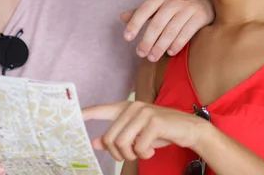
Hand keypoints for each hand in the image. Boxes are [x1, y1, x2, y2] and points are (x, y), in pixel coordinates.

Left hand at [82, 101, 204, 161]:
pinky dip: (144, 154)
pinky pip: (139, 146)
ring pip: (122, 142)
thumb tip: (95, 142)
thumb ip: (117, 136)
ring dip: (131, 155)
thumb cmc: (161, 132)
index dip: (87, 113)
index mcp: (126, 108)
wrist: (189, 128)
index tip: (74, 116)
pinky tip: (152, 150)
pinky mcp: (154, 121)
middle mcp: (133, 107)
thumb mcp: (137, 135)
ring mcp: (143, 112)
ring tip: (142, 153)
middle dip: (118, 153)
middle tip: (131, 156)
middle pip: (110, 137)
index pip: (102, 109)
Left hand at [121, 0, 213, 60]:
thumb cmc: (177, 0)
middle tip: (140, 53)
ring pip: (171, 30)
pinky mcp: (202, 15)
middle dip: (147, 40)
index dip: (134, 24)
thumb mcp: (160, 2)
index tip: (126, 38)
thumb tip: (121, 17)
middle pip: (157, 23)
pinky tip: (169, 52)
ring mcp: (190, 6)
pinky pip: (187, 33)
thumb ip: (142, 11)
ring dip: (160, 46)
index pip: (144, 9)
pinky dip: (177, 44)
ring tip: (152, 57)